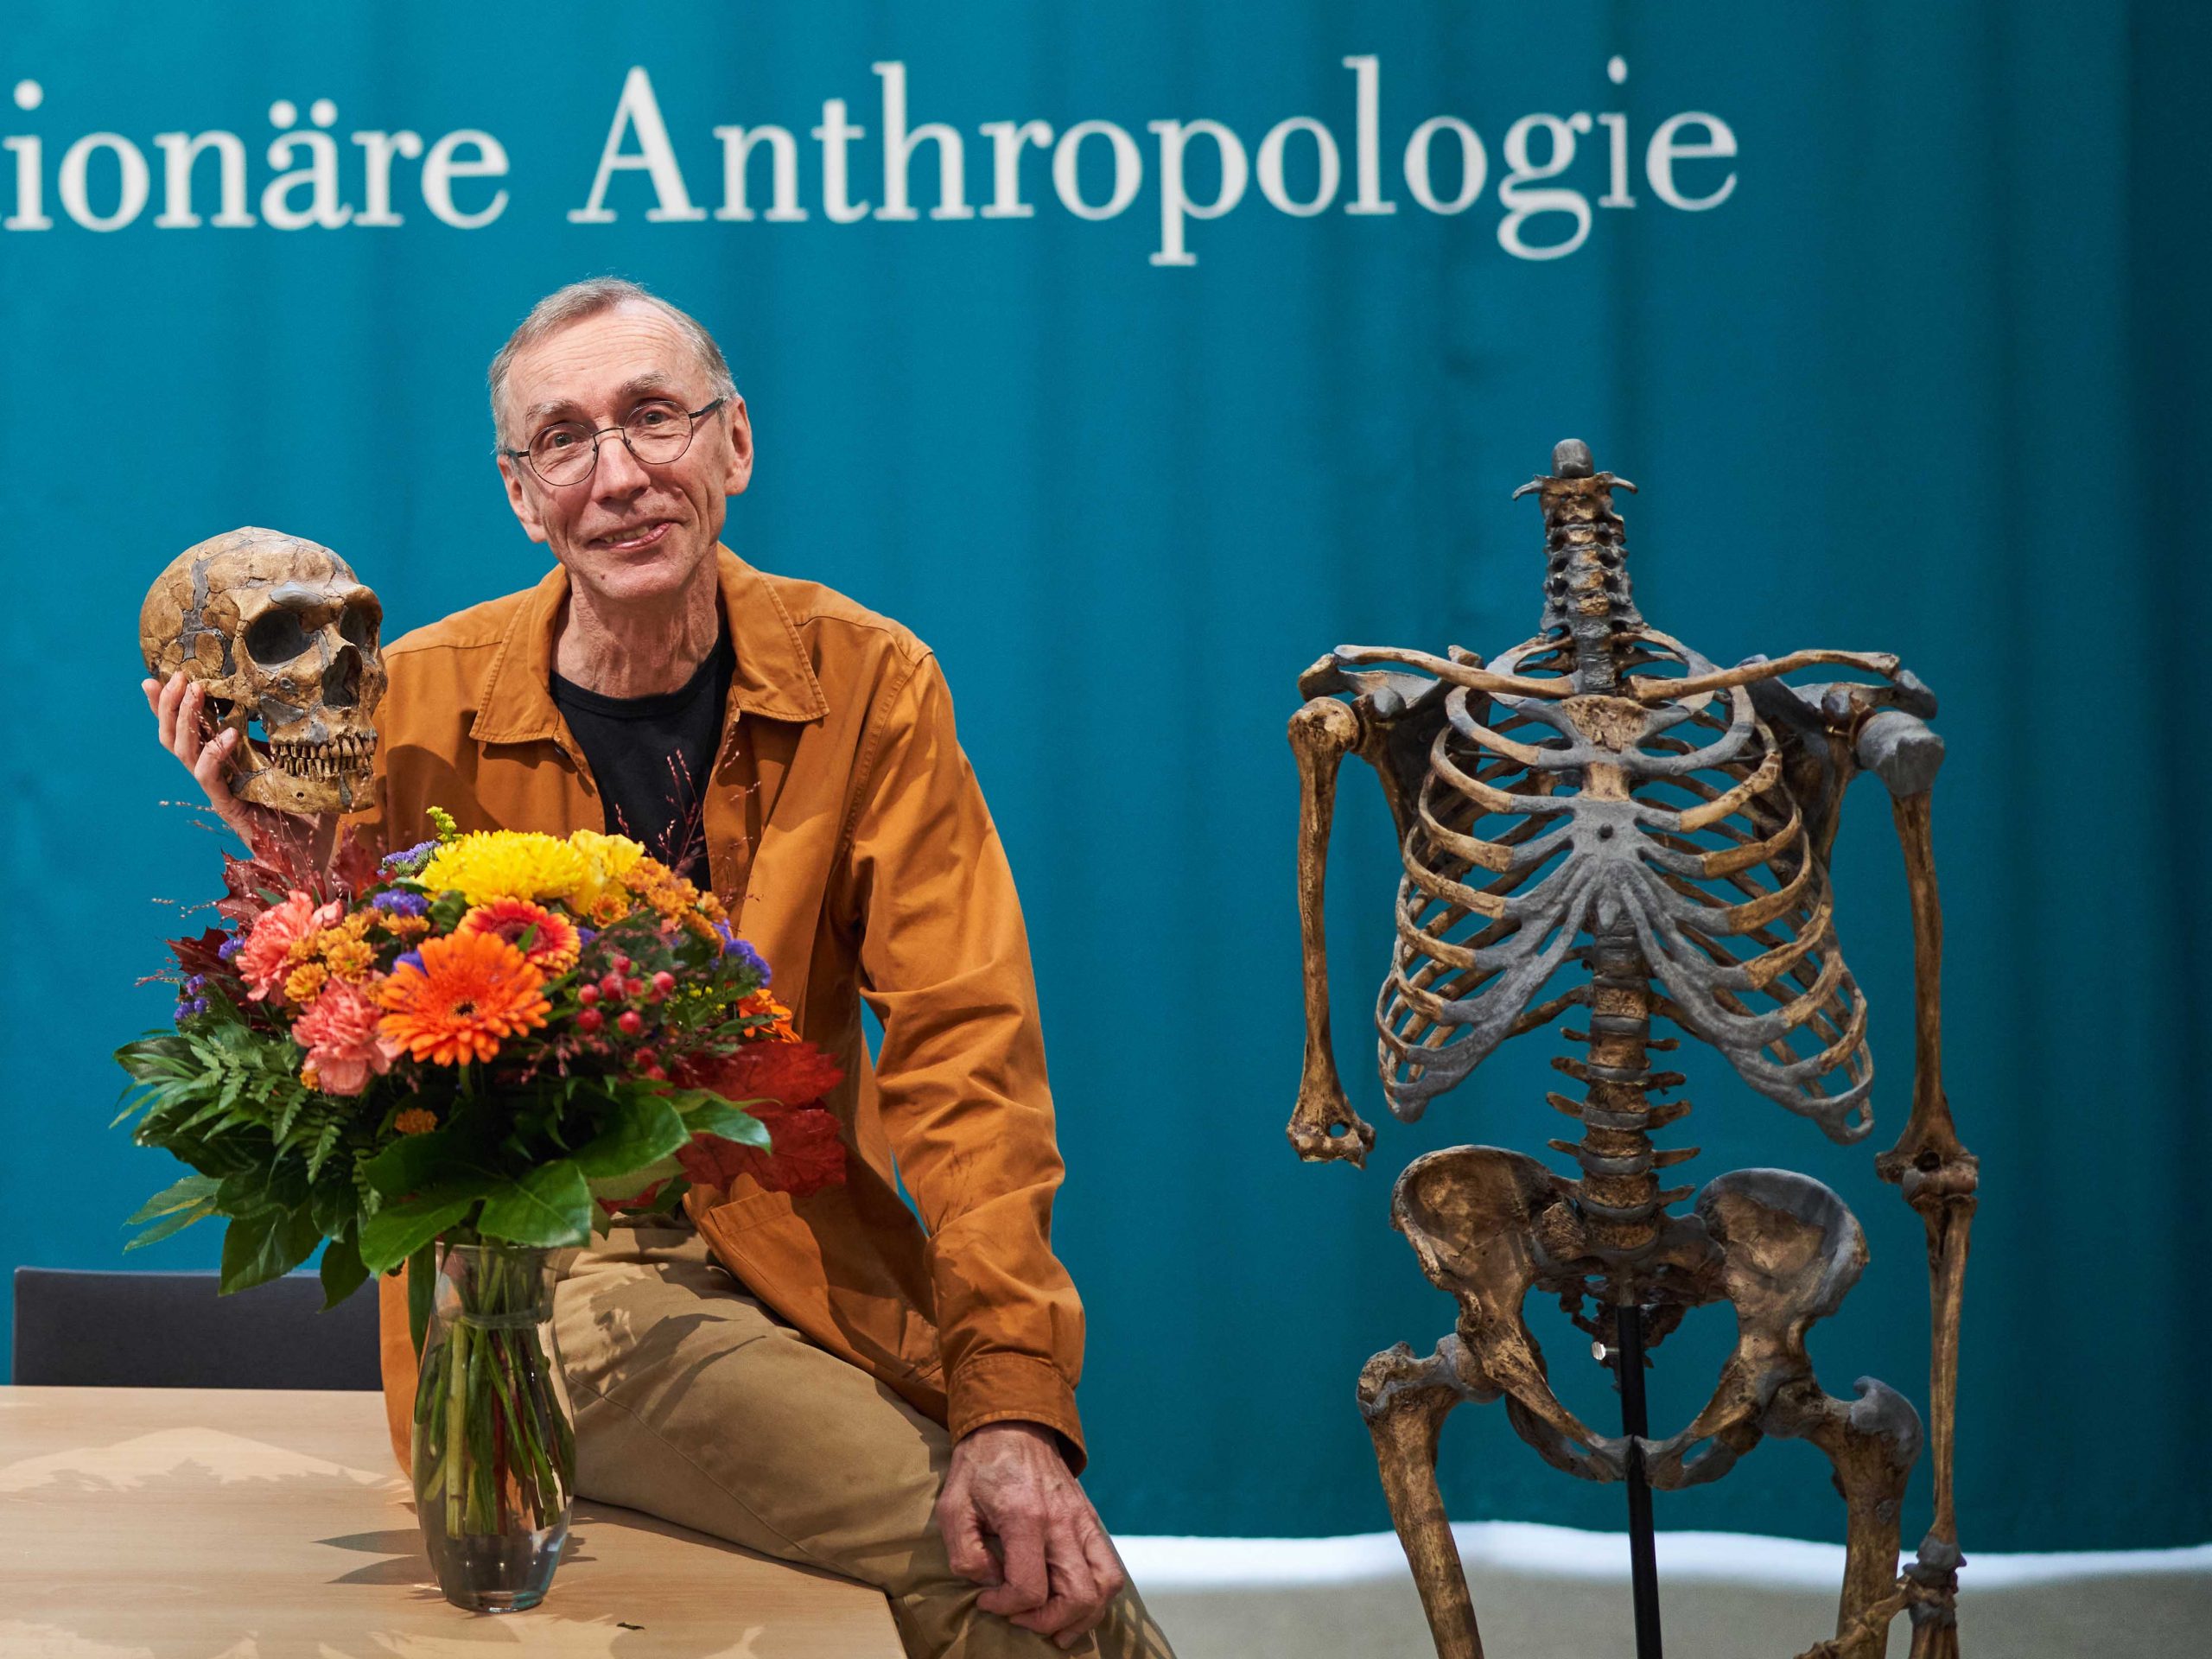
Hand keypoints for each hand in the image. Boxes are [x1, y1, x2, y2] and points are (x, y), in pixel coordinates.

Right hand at [142, 670, 287, 847]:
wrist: (314, 845)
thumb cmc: (302, 801)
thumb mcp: (286, 757)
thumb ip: (274, 733)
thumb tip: (278, 696)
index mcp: (220, 760)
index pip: (185, 729)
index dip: (168, 705)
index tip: (160, 674)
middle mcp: (212, 774)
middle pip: (173, 738)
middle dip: (169, 705)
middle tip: (177, 677)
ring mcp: (217, 790)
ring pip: (184, 753)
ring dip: (187, 720)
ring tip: (194, 692)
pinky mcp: (228, 806)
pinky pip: (210, 777)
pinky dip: (214, 754)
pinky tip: (227, 735)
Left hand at [935, 1421, 1125, 1649]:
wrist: (1014, 1423)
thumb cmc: (980, 1466)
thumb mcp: (953, 1506)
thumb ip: (965, 1553)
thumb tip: (991, 1582)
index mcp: (1025, 1517)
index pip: (1029, 1587)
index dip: (1005, 1607)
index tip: (987, 1600)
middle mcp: (1062, 1521)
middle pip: (1078, 1594)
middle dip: (1049, 1622)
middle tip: (1022, 1619)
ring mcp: (1083, 1520)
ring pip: (1106, 1585)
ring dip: (1083, 1616)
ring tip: (1055, 1625)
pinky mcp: (1091, 1519)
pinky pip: (1110, 1567)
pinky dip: (1097, 1594)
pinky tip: (1071, 1601)